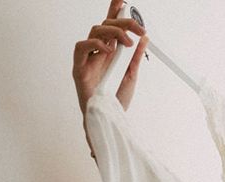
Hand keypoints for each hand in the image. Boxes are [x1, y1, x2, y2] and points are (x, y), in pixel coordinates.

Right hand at [73, 1, 147, 153]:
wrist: (110, 125)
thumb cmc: (116, 104)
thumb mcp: (131, 76)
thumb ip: (136, 57)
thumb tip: (145, 38)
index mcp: (108, 55)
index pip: (110, 28)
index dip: (114, 12)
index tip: (123, 0)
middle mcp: (96, 55)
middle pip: (104, 26)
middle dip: (122, 23)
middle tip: (138, 28)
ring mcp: (86, 61)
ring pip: (93, 33)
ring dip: (112, 33)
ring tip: (126, 42)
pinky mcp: (79, 70)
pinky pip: (80, 48)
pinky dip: (94, 45)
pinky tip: (107, 50)